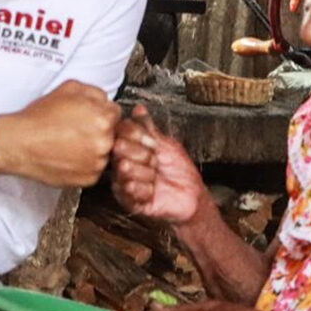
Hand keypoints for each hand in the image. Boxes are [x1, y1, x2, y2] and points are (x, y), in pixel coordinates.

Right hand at [0, 80, 118, 186]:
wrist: (20, 142)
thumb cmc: (39, 118)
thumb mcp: (69, 89)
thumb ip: (95, 92)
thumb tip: (106, 100)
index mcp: (103, 118)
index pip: (116, 114)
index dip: (102, 114)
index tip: (92, 118)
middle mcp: (104, 142)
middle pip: (113, 134)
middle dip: (99, 132)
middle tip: (79, 131)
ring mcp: (97, 162)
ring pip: (105, 153)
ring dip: (94, 149)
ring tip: (71, 144)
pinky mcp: (88, 179)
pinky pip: (95, 170)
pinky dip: (85, 165)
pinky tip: (69, 156)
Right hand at [111, 105, 204, 223]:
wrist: (191, 196)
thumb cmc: (180, 170)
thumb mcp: (167, 144)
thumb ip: (150, 128)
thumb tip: (139, 109)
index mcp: (130, 147)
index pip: (121, 131)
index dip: (139, 136)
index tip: (153, 143)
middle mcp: (122, 163)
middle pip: (120, 149)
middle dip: (145, 155)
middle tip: (156, 162)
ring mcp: (123, 182)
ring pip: (126, 169)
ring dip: (148, 174)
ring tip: (156, 179)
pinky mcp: (127, 201)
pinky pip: (131, 190)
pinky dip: (147, 190)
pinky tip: (153, 191)